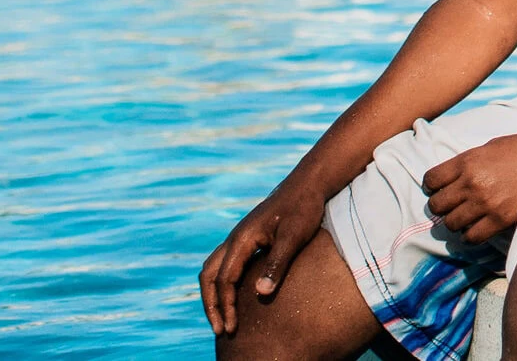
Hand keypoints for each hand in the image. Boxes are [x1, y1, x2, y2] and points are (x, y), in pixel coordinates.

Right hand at [198, 180, 324, 334]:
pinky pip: (225, 265)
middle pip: (208, 276)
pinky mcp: (247, 240)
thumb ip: (278, 264)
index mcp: (242, 239)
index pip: (225, 279)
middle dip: (211, 304)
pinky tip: (235, 297)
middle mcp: (234, 239)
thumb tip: (261, 294)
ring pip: (213, 269)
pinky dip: (222, 284)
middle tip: (220, 330)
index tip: (232, 327)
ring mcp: (239, 238)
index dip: (226, 305)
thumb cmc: (303, 209)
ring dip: (214, 295)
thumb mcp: (294, 236)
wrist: (307, 185)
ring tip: (222, 318)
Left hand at [423, 130, 516, 243]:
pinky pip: (472, 237)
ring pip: (451, 224)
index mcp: (468, 161)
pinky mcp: (500, 219)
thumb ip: (469, 162)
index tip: (439, 188)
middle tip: (452, 205)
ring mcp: (486, 203)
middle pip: (437, 205)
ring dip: (456, 221)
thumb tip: (454, 177)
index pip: (430, 180)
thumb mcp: (491, 146)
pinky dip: (471, 235)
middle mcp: (472, 182)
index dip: (432, 186)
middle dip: (441, 206)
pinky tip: (478, 227)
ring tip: (466, 217)